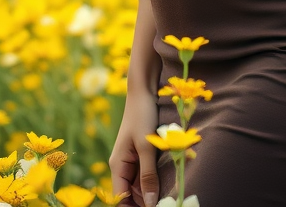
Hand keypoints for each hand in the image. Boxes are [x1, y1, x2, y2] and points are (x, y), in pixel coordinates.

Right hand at [109, 88, 160, 206]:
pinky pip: (146, 174)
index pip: (120, 199)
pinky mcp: (141, 154)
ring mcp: (132, 161)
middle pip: (131, 195)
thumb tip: (149, 204)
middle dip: (145, 201)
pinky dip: (155, 179)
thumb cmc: (142, 114)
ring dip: (152, 191)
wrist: (143, 91)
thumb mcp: (146, 146)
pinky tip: (167, 182)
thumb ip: (148, 175)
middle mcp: (122, 166)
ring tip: (168, 195)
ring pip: (140, 186)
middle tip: (165, 202)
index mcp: (118, 166)